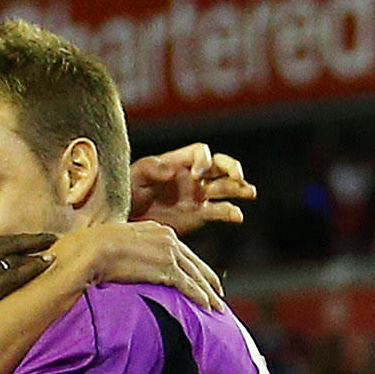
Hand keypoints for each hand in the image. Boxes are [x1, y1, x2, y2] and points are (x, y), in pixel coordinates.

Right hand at [0, 232, 56, 337]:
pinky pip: (14, 276)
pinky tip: (47, 265)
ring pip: (15, 259)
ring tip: (55, 251)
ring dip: (36, 253)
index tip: (26, 241)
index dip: (12, 243)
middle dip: (30, 241)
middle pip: (8, 246)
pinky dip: (33, 268)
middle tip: (51, 237)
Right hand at [63, 219, 227, 313]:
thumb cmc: (92, 248)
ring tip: (218, 307)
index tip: (200, 276)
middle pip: (194, 262)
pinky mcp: (166, 269)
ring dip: (209, 293)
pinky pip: (188, 286)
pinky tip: (207, 306)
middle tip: (218, 292)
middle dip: (208, 279)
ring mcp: (169, 253)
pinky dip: (200, 297)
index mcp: (156, 230)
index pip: (181, 250)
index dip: (193, 265)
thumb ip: (128, 251)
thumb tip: (123, 263)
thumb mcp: (116, 244)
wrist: (91, 251)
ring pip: (196, 276)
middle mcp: (168, 239)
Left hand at [128, 144, 252, 232]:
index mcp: (178, 162)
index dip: (204, 160)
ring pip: (226, 188)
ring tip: (248, 192)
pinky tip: (237, 216)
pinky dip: (231, 213)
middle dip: (232, 169)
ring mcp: (199, 195)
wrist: (125, 221)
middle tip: (237, 177)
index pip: (201, 153)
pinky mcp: (200, 215)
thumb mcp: (134, 177)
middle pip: (221, 165)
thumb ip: (152, 169)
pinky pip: (220, 211)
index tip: (197, 175)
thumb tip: (173, 170)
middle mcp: (193, 177)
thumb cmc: (126, 193)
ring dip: (238, 188)